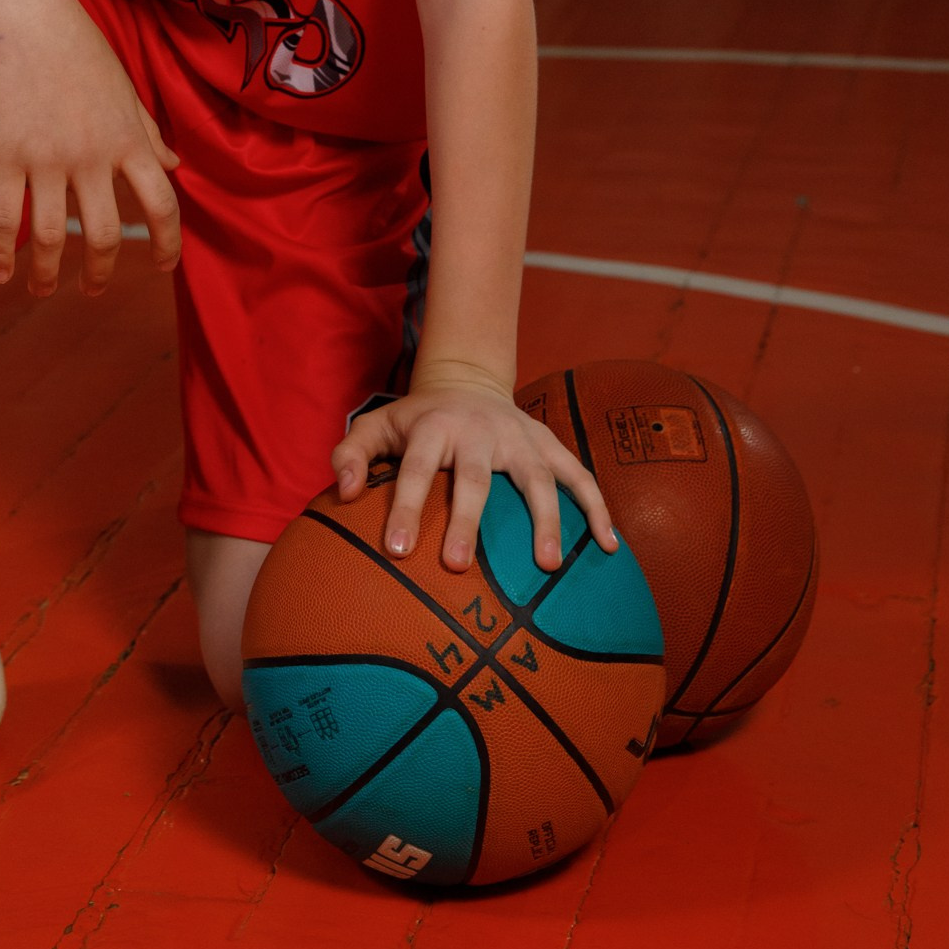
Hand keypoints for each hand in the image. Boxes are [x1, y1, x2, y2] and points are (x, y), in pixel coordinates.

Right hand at [0, 0, 180, 298]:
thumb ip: (149, 133)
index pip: (162, 204)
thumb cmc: (78, 47)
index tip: (162, 266)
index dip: (168, 243)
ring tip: (41, 290)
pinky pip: (4, 219)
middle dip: (100, 272)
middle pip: (105, 234)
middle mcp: (93, 156)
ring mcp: (47, 158)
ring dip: (46, 275)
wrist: (25, 14)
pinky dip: (1, 254)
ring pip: (50, 238)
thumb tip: (176, 167)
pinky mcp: (4, 155)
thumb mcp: (125, 89)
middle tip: (91, 290)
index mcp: (129, 140)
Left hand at [332, 377, 616, 574]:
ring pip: (537, 477)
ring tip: (547, 565)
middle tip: (459, 567)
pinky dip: (597, 508)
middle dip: (468, 521)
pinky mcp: (548, 445)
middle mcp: (479, 430)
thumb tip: (341, 494)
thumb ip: (350, 454)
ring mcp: (520, 437)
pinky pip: (579, 476)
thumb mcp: (377, 426)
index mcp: (434, 427)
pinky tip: (608, 546)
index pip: (418, 470)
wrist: (466, 381)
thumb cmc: (416, 420)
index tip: (398, 551)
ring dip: (546, 519)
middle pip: (475, 478)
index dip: (407, 508)